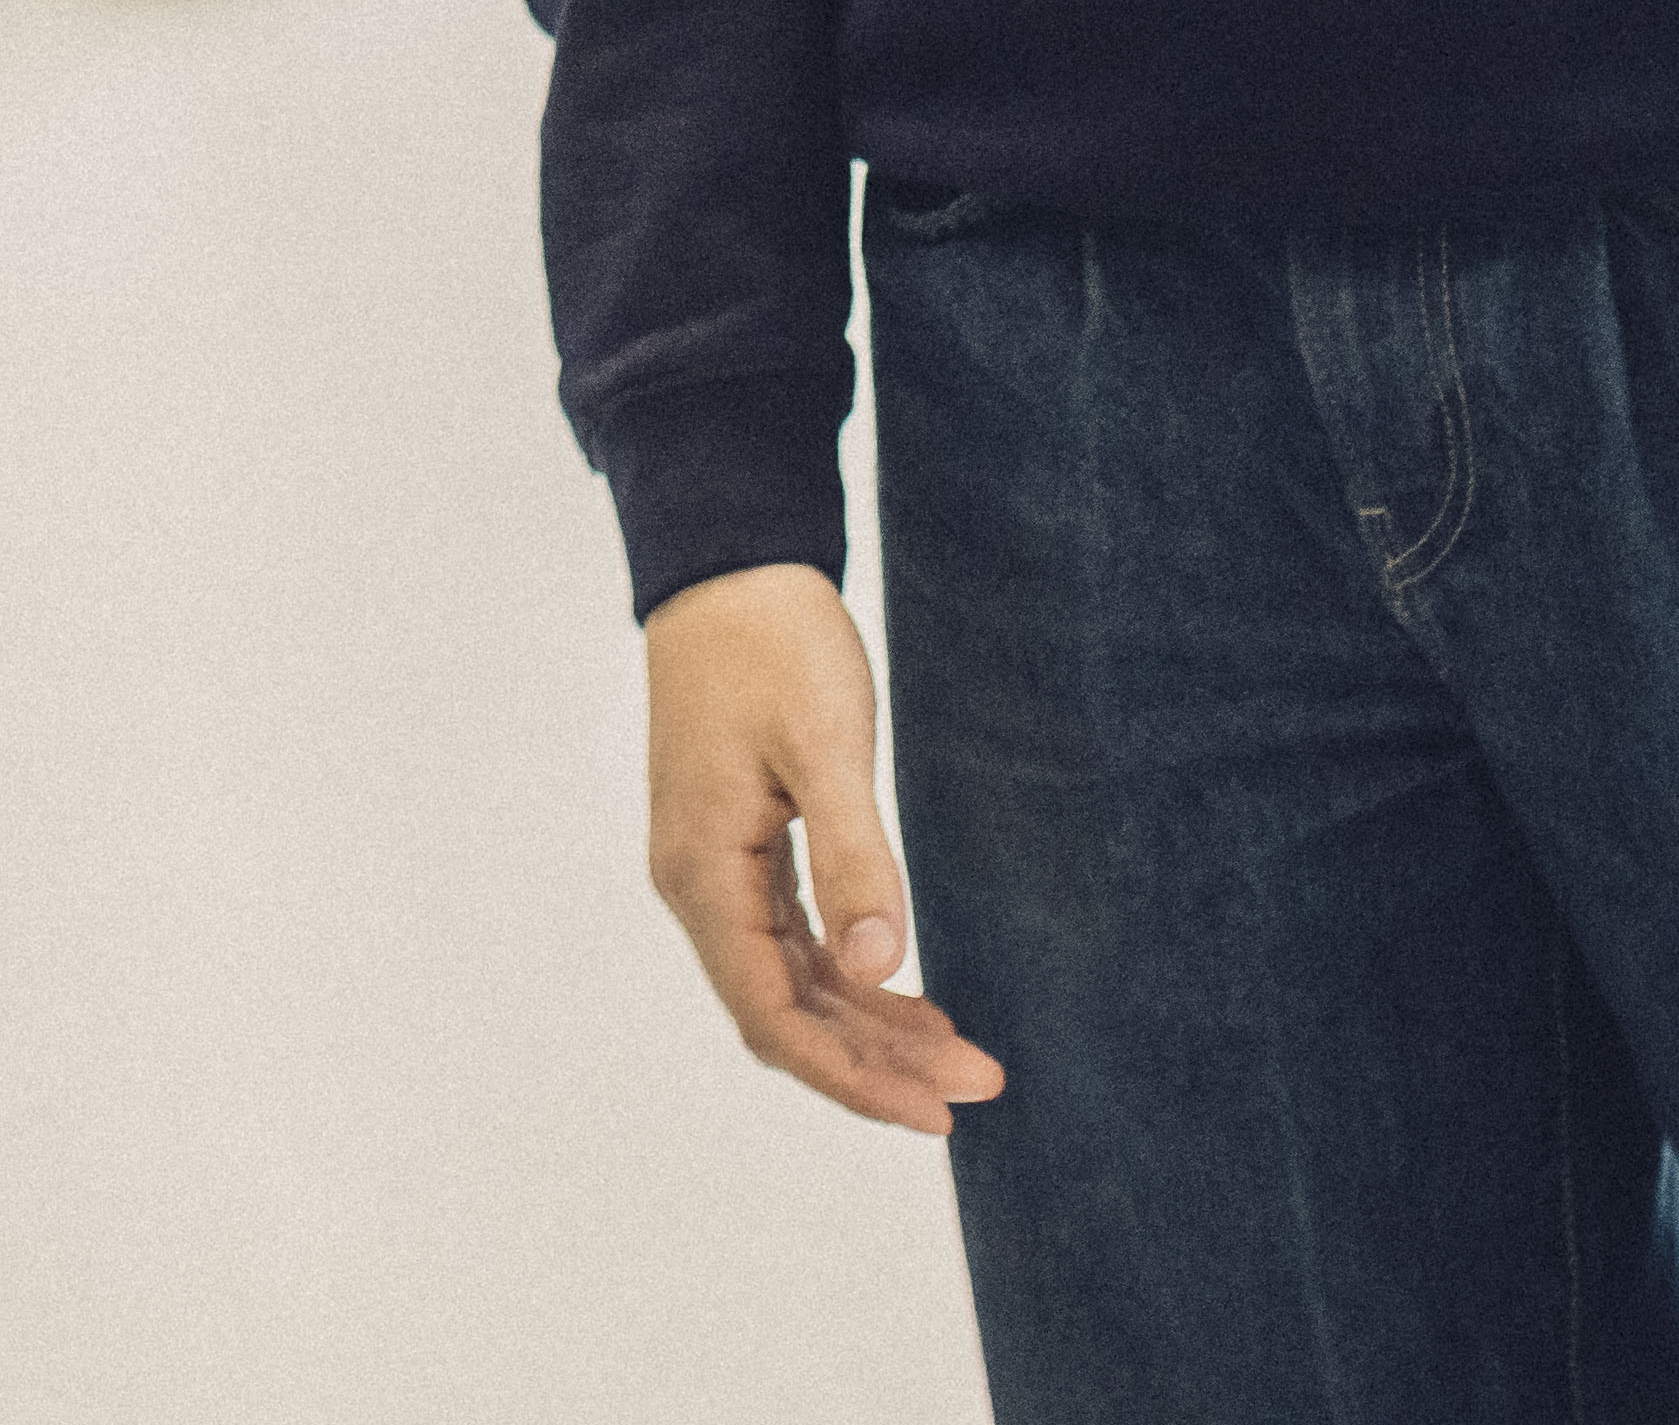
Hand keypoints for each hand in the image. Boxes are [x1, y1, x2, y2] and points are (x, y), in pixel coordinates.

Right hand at [638, 566, 1001, 1134]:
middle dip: (880, 1062)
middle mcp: (697, 887)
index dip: (851, 1077)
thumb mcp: (823, 744)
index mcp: (702, 873)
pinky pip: (795, 942)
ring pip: (794, 984)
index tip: (935, 1110)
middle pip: (787, 1014)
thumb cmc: (772, 644)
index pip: (773, 1016)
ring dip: (871, 1026)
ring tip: (962, 1056)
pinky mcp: (742, 846)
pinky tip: (906, 989)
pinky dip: (851, 978)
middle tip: (980, 1085)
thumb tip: (877, 966)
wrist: (729, 568)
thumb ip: (852, 856)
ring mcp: (716, 870)